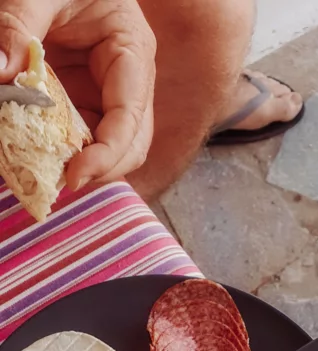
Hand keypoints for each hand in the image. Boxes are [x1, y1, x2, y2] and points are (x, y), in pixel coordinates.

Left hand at [0, 0, 155, 187]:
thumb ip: (18, 26)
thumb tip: (2, 75)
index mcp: (131, 51)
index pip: (130, 119)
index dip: (107, 154)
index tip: (73, 175)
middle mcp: (124, 81)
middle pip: (129, 146)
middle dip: (98, 170)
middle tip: (57, 183)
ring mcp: (102, 93)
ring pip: (104, 148)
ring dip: (76, 165)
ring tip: (42, 172)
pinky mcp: (79, 99)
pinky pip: (75, 136)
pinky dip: (55, 150)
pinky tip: (31, 152)